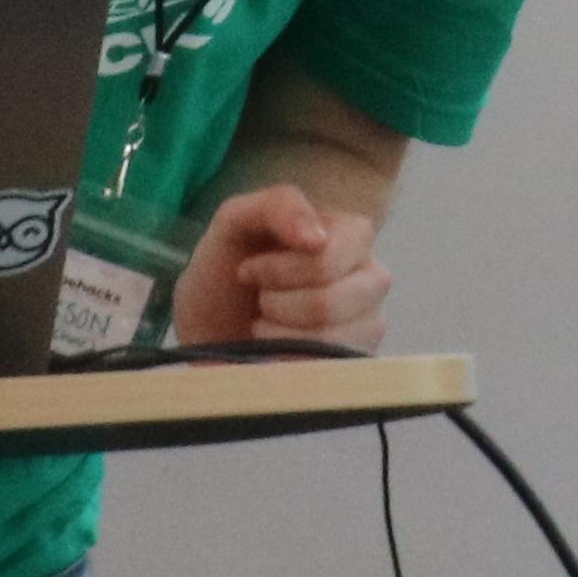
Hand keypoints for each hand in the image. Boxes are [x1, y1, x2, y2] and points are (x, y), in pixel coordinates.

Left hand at [168, 182, 391, 353]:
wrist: (206, 330)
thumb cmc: (225, 273)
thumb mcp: (237, 221)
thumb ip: (279, 206)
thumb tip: (318, 237)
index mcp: (352, 237)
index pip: (330, 257)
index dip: (281, 269)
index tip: (250, 270)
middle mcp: (371, 280)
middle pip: (329, 302)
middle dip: (275, 303)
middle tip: (260, 298)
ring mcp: (368, 326)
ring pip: (328, 339)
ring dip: (277, 333)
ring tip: (265, 323)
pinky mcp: (354, 364)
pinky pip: (324, 370)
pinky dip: (285, 360)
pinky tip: (275, 350)